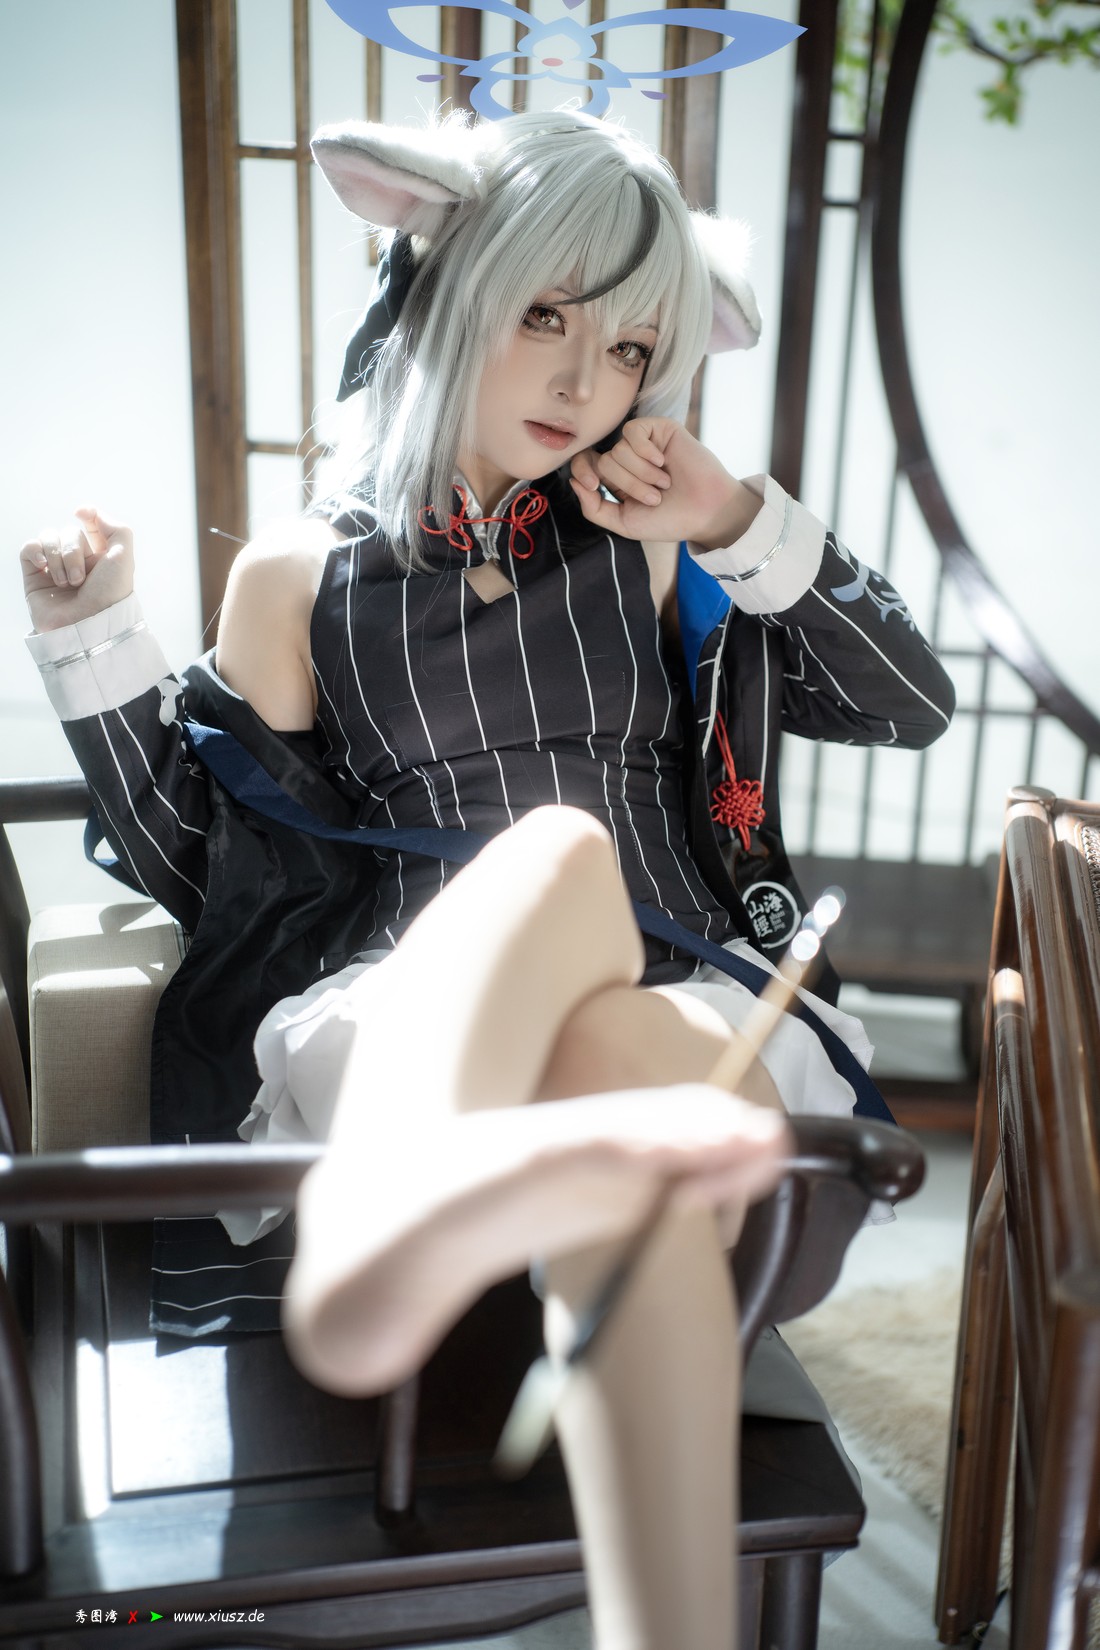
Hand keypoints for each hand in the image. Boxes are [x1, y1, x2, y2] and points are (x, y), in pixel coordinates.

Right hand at [21, 507, 134, 632]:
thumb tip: (85, 511)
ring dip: (58, 557)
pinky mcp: (34, 577)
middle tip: (80, 580)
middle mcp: (78, 561)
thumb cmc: (109, 594)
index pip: (90, 525)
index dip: (88, 516)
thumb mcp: (123, 557)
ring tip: (66, 583)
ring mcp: (54, 568)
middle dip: (73, 551)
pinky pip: (29, 548)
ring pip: (48, 537)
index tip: (83, 514)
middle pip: (69, 532)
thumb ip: (115, 527)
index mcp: (101, 557)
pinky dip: (35, 550)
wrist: (85, 626)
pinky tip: (43, 565)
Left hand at [569, 417, 761, 547]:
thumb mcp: (624, 523)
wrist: (705, 512)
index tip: (592, 485)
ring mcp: (643, 444)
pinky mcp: (659, 429)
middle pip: (604, 462)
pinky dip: (645, 451)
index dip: (582, 471)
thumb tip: (573, 482)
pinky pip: (633, 431)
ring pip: (619, 449)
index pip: (585, 463)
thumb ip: (594, 509)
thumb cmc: (669, 520)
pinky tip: (662, 461)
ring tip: (664, 483)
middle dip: (627, 485)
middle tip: (655, 497)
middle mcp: (628, 460)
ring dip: (641, 474)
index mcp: (617, 481)